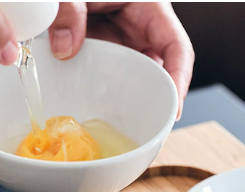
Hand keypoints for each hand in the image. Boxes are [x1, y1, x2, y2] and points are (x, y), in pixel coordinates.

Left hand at [49, 2, 193, 118]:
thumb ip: (70, 9)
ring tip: (121, 125)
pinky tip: (91, 105)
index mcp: (151, 10)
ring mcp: (121, 41)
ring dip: (126, 98)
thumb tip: (63, 48)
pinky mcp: (101, 48)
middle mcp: (140, 30)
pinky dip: (101, 89)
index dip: (180, 81)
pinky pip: (107, 73)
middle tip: (147, 127)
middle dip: (154, 99)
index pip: (178, 50)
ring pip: (133, 77)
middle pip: (159, 71)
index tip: (174, 109)